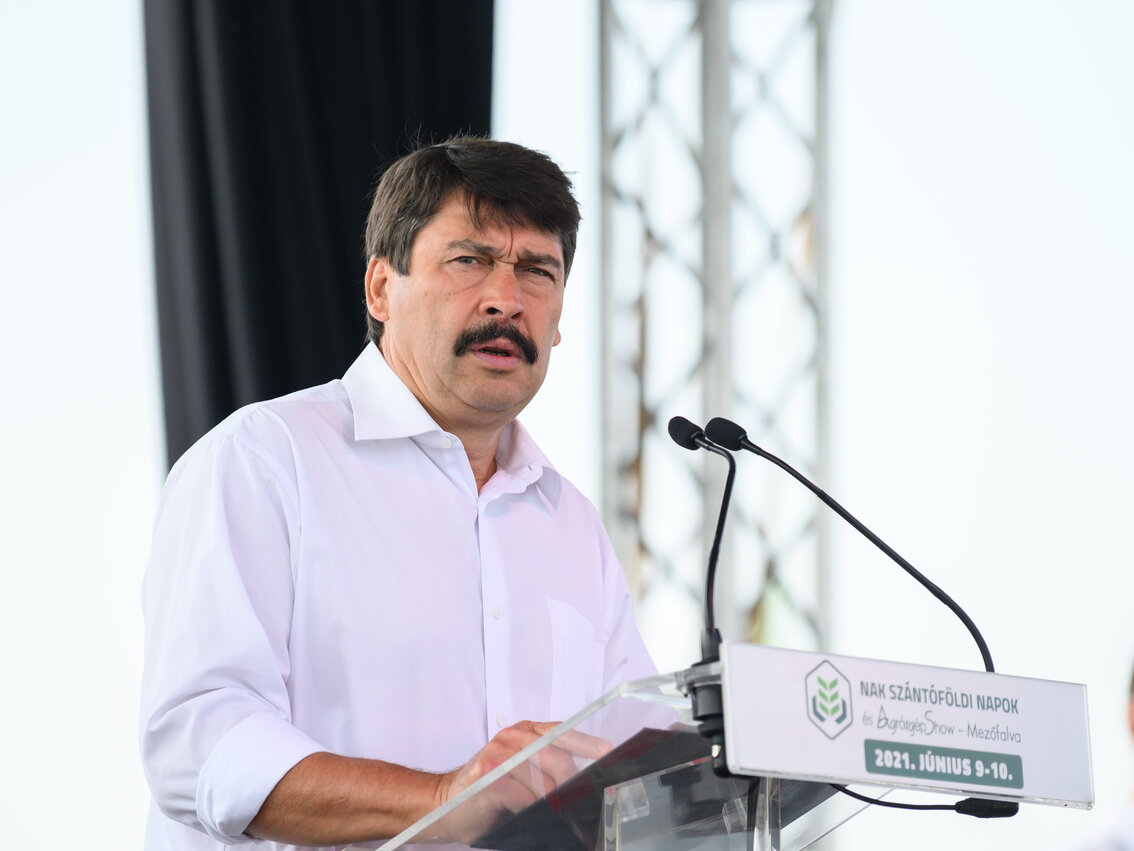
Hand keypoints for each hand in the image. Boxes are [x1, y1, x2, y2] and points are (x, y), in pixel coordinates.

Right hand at [428, 720, 611, 842]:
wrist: (444, 804)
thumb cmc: (487, 792)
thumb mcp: (521, 774)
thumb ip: (546, 771)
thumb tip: (580, 784)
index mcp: (523, 733)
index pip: (559, 732)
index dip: (583, 742)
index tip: (604, 751)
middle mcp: (510, 739)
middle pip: (552, 756)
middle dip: (567, 781)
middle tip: (574, 798)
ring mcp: (496, 756)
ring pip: (537, 776)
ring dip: (549, 797)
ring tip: (552, 808)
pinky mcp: (485, 778)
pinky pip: (517, 792)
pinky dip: (528, 805)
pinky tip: (529, 811)